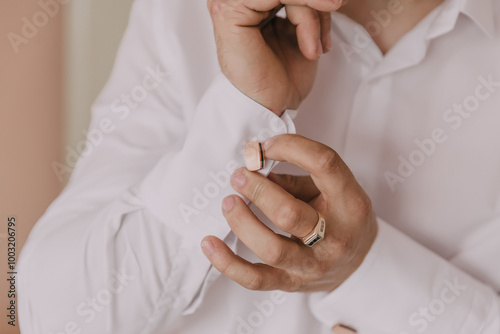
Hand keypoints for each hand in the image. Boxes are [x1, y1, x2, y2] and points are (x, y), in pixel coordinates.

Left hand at [201, 134, 377, 291]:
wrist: (361, 265)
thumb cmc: (342, 218)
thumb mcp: (333, 189)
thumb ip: (296, 178)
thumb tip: (254, 168)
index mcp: (349, 203)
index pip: (323, 164)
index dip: (290, 147)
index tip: (264, 147)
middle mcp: (334, 237)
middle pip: (289, 214)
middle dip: (257, 190)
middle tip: (238, 176)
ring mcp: (312, 265)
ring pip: (271, 249)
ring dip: (242, 223)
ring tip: (228, 202)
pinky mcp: (291, 283)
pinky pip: (255, 279)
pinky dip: (227, 263)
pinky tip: (209, 243)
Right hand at [207, 0, 343, 114]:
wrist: (268, 108)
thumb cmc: (281, 77)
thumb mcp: (303, 29)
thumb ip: (308, 4)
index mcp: (253, 0)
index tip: (339, 2)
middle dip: (316, 1)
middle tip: (337, 6)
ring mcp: (230, 2)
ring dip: (311, 16)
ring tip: (316, 48)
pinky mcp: (229, 12)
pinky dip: (305, 18)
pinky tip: (311, 47)